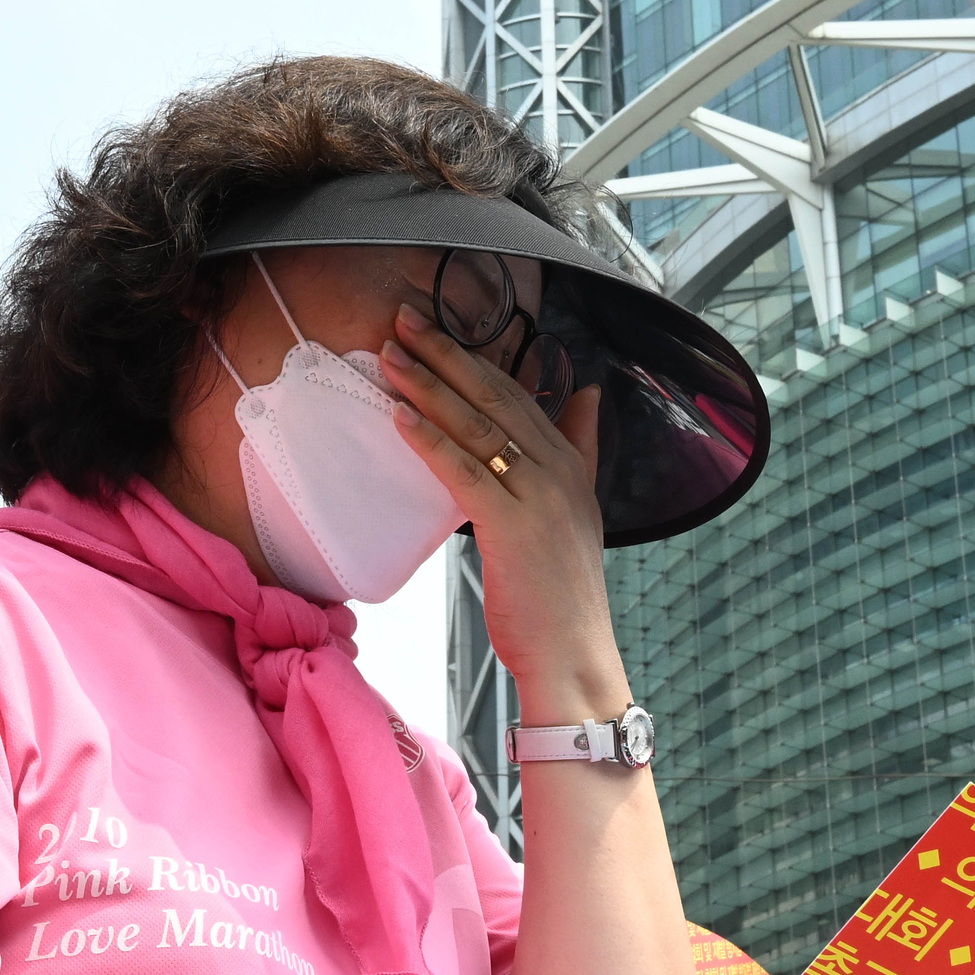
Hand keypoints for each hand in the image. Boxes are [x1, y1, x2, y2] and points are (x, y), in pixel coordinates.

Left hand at [379, 302, 623, 717]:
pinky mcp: (514, 526)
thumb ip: (580, 447)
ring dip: (428, 387)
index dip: (473, 357)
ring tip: (388, 357)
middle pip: (495, 396)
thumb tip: (586, 394)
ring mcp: (539, 495)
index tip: (432, 329)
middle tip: (401, 320)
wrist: (573, 654)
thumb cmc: (561, 593)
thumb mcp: (579, 510)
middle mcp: (559, 470)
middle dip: (445, 354)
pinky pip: (465, 471)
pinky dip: (431, 440)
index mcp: (571, 464)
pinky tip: (401, 416)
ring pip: (477, 426)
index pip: (518, 394)